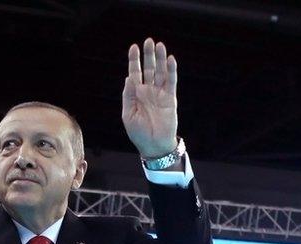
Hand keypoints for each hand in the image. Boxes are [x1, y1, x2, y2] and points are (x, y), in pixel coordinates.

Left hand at [122, 38, 178, 158]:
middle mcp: (148, 91)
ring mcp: (160, 94)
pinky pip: (171, 82)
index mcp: (136, 94)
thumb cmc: (138, 133)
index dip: (134, 60)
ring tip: (159, 45)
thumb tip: (129, 78)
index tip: (134, 47)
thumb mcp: (128, 114)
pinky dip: (172, 70)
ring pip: (160, 72)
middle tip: (148, 41)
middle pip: (148, 69)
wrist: (154, 145)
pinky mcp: (170, 98)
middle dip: (148, 55)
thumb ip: (129, 96)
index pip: (134, 73)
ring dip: (160, 59)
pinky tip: (170, 60)